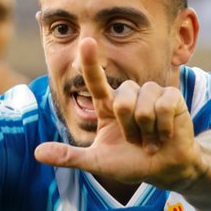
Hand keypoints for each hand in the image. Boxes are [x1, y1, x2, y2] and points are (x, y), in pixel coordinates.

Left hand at [34, 38, 201, 189]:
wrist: (163, 169)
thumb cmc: (130, 163)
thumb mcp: (96, 162)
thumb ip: (69, 157)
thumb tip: (38, 153)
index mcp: (107, 105)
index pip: (95, 81)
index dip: (90, 62)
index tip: (86, 41)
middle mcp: (127, 94)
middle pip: (121, 100)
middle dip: (129, 128)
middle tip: (135, 141)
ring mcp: (151, 93)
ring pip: (142, 105)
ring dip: (146, 130)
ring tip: (150, 139)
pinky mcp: (172, 96)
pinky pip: (163, 106)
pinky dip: (163, 128)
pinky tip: (165, 135)